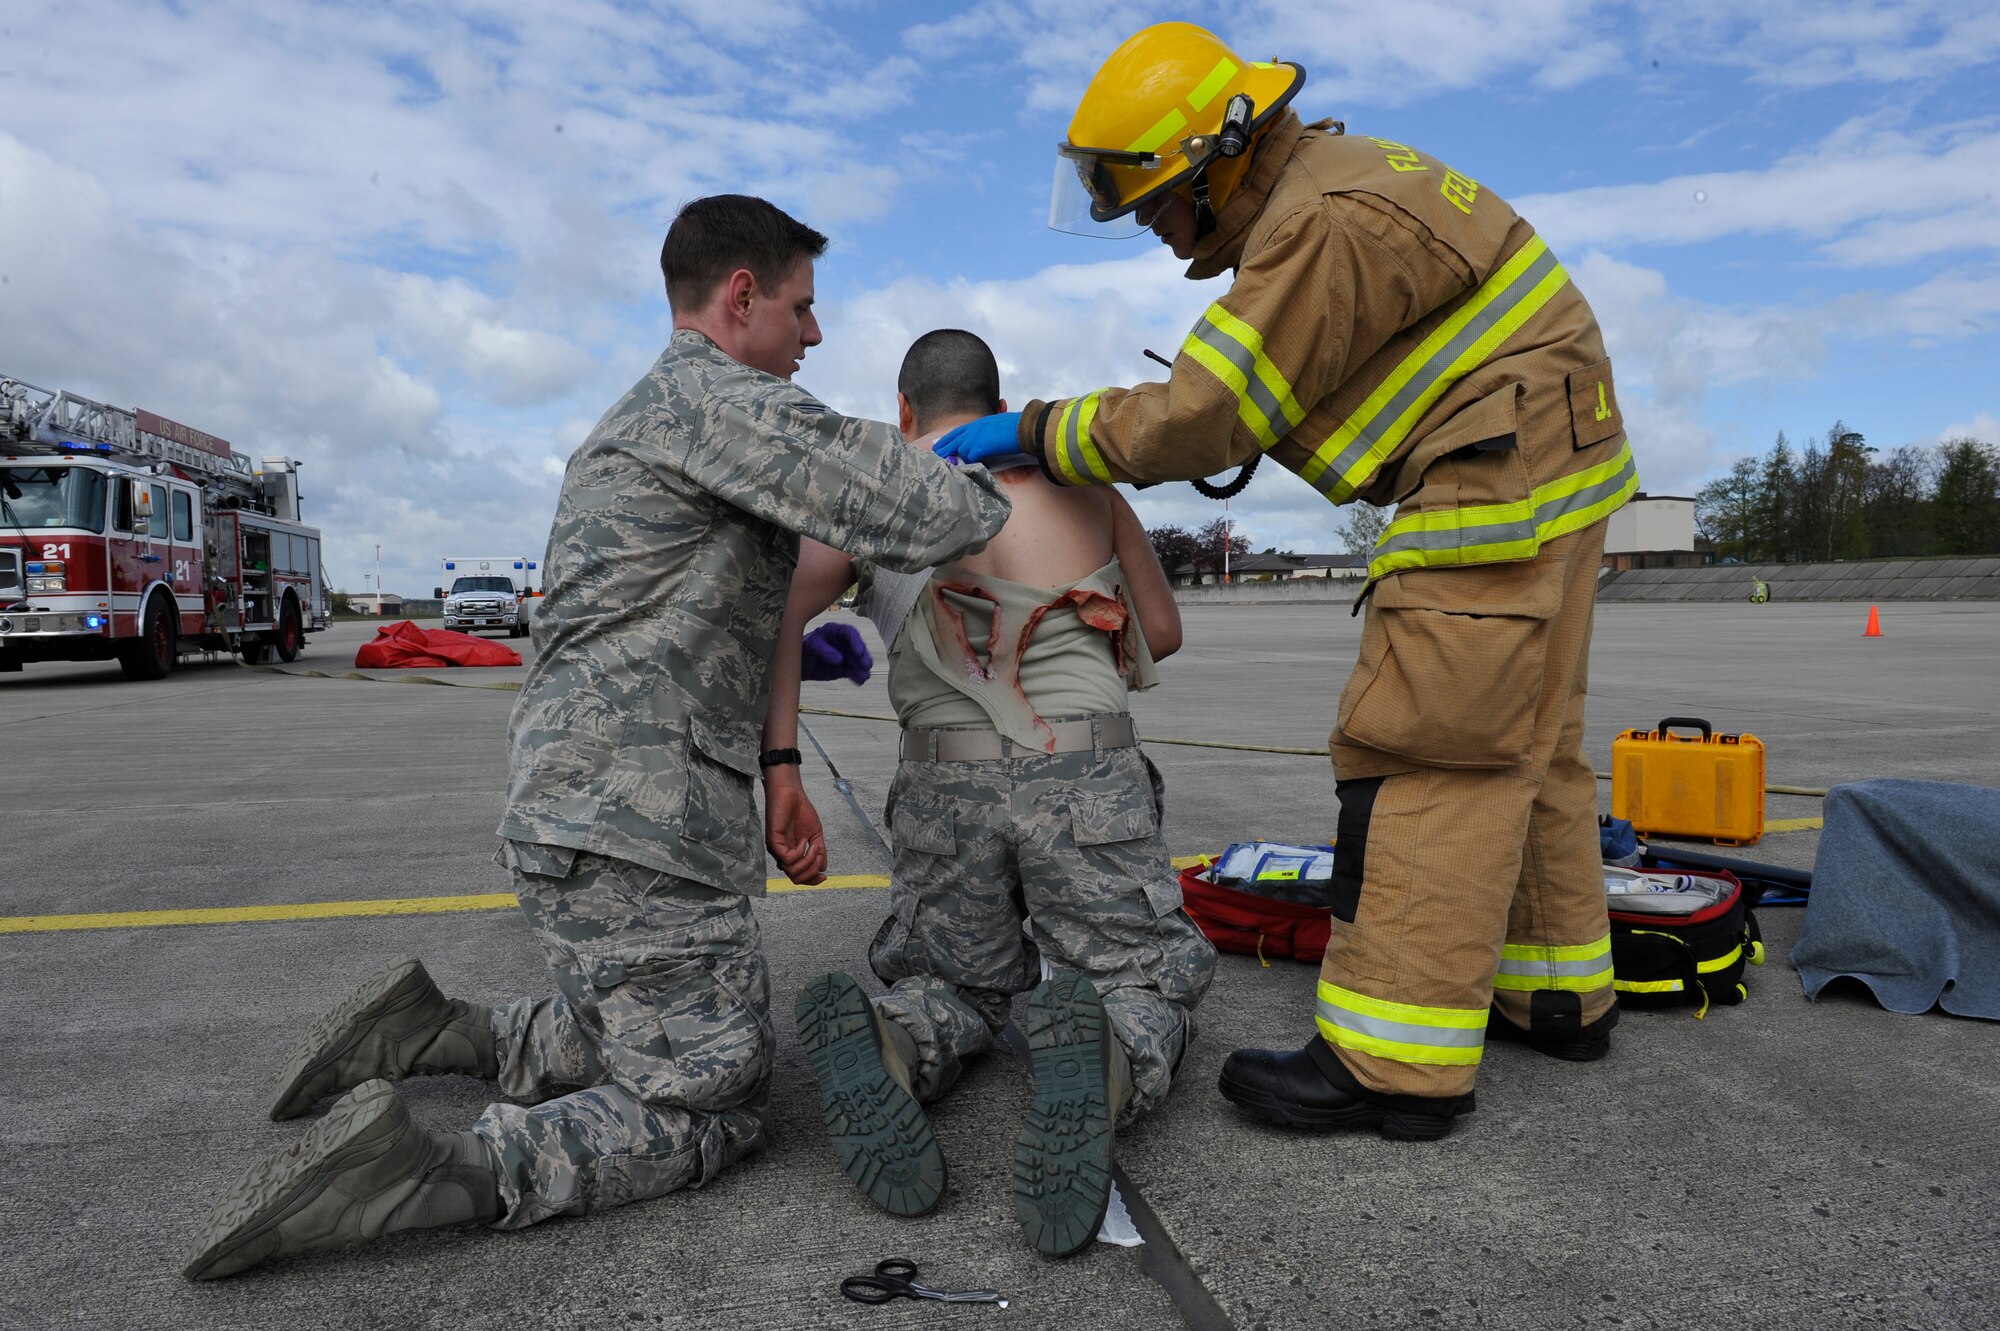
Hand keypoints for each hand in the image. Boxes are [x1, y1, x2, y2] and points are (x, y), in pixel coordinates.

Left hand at [763, 770, 826, 884]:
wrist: (792, 792)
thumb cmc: (800, 810)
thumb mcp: (815, 834)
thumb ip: (819, 852)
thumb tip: (823, 868)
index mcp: (791, 853)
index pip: (798, 876)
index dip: (812, 880)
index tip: (824, 877)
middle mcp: (782, 854)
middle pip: (795, 877)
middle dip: (812, 872)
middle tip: (819, 858)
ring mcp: (777, 848)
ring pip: (792, 870)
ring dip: (808, 861)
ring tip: (813, 846)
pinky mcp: (773, 841)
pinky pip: (787, 858)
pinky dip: (799, 853)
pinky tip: (803, 841)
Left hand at [800, 623, 872, 685]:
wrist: (796, 664)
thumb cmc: (801, 649)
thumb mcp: (810, 645)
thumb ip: (824, 650)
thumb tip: (839, 658)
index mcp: (834, 631)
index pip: (849, 633)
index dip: (856, 642)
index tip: (859, 652)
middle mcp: (841, 643)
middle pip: (856, 648)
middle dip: (862, 656)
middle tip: (866, 665)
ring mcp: (843, 656)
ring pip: (856, 661)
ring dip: (862, 668)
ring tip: (865, 676)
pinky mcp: (841, 669)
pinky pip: (851, 672)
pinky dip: (856, 676)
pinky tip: (860, 680)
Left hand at [931, 411, 1024, 466]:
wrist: (1025, 428)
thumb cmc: (1017, 428)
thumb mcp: (998, 427)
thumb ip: (987, 434)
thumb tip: (985, 444)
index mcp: (979, 423)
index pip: (958, 432)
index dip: (948, 439)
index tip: (939, 445)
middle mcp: (974, 428)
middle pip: (953, 440)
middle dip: (943, 448)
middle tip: (935, 456)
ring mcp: (975, 437)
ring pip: (960, 451)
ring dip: (960, 459)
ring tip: (951, 468)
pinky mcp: (979, 446)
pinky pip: (969, 458)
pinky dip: (971, 464)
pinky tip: (971, 468)